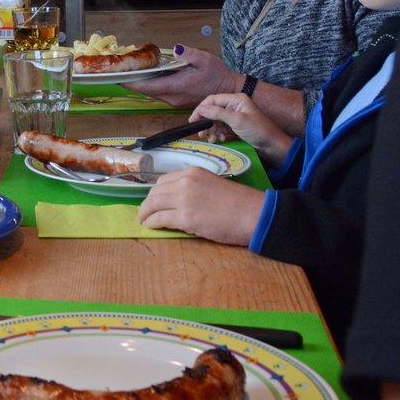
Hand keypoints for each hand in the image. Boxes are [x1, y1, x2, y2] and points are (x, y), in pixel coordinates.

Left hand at [127, 44, 239, 108]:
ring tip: (133, 71)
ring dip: (142, 84)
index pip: (147, 87)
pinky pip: (159, 93)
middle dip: (133, 81)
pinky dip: (152, 85)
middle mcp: (172, 97)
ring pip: (152, 93)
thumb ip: (188, 54)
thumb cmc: (218, 75)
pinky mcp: (177, 101)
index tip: (118, 77)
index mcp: (176, 87)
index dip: (130, 83)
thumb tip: (176, 49)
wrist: (228, 91)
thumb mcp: (204, 59)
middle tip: (123, 69)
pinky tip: (150, 75)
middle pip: (146, 91)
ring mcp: (174, 101)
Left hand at [136, 167, 264, 244]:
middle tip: (145, 212)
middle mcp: (184, 182)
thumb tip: (180, 201)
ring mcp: (183, 199)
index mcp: (192, 172)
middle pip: (155, 192)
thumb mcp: (213, 185)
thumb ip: (195, 189)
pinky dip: (151, 222)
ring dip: (145, 213)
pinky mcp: (185, 217)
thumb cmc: (240, 203)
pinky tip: (150, 226)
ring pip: (153, 204)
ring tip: (144, 220)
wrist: (255, 213)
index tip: (154, 201)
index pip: (164, 181)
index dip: (156, 193)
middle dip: (147, 203)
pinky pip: (159, 218)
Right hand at [188, 93, 293, 164]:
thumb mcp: (237, 120)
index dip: (201, 109)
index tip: (193, 120)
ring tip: (211, 139)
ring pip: (215, 121)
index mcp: (236, 99)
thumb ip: (217, 113)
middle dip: (206, 122)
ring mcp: (235, 116)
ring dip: (211, 130)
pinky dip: (218, 134)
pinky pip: (221, 128)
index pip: (212, 100)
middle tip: (201, 133)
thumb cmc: (258, 130)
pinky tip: (220, 140)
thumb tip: (200, 109)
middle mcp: (234, 105)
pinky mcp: (235, 126)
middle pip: (213, 111)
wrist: (273, 146)